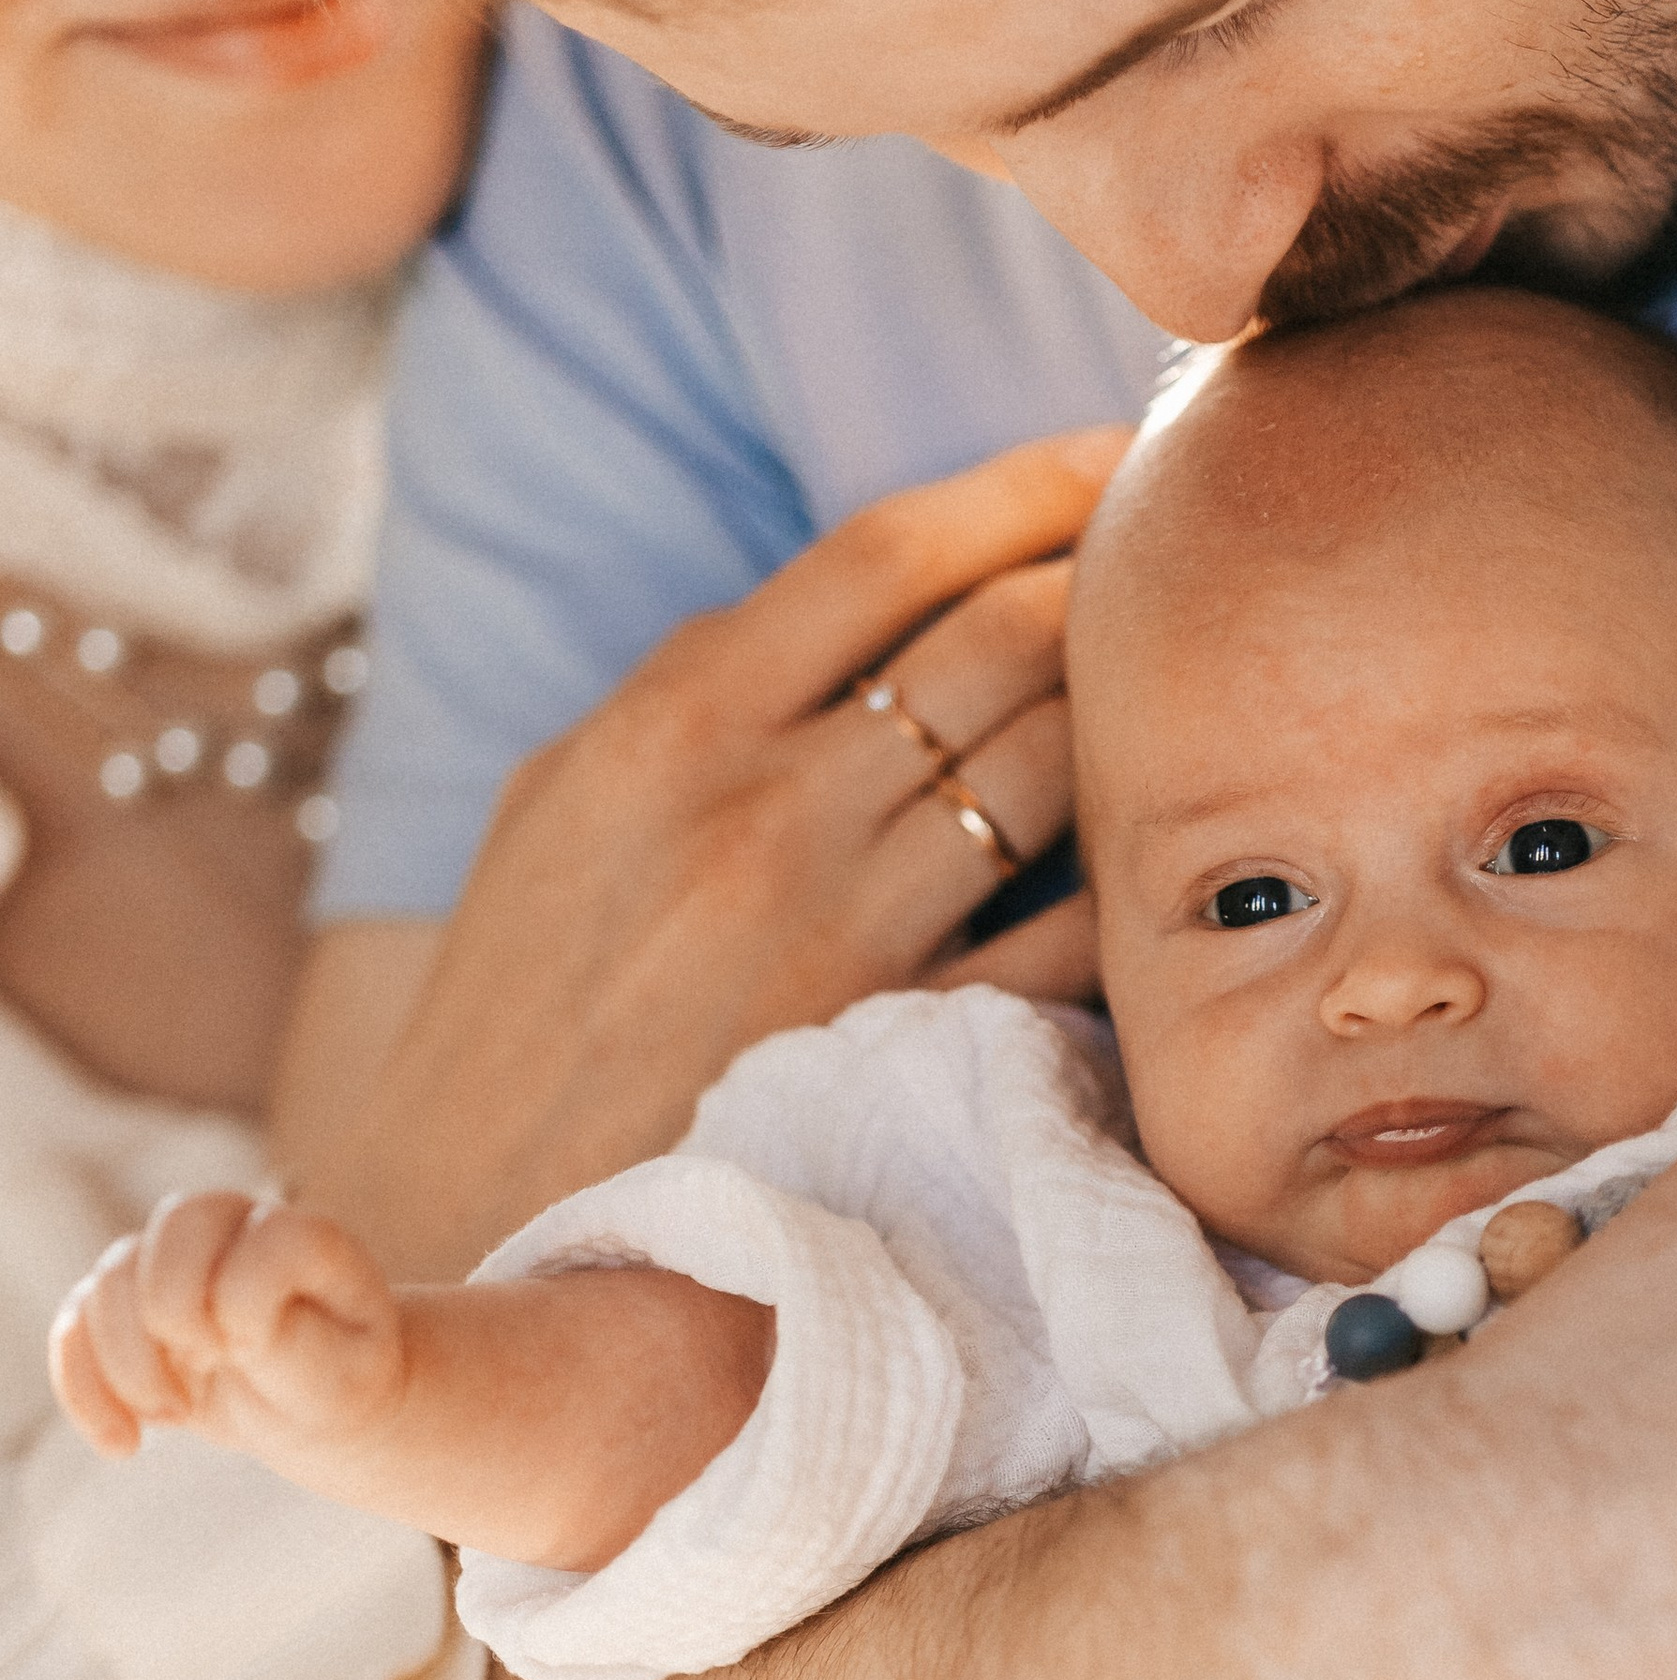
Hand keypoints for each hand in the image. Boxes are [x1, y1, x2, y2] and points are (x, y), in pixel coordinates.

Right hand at [50, 1187, 401, 1466]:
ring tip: (175, 1417)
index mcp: (300, 1236)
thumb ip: (292, 1340)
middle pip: (175, 1226)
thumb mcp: (339, 1375)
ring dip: (129, 1363)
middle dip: (173, 1311)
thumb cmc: (335, 1382)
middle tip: (208, 1370)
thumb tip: (228, 1319)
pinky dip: (84, 1392)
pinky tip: (122, 1444)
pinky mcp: (125, 1309)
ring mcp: (169, 1264)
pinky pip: (74, 1331)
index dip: (241, 1296)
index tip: (250, 1353)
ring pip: (111, 1281)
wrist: (313, 1407)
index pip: (263, 1235)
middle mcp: (231, 1231)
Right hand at [283, 428, 1126, 1277]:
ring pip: (1054, 766)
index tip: (1110, 462)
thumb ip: (703, 691)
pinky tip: (1162, 852)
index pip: (891, 550)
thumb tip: (863, 602)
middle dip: (1107, 582)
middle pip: (1001, 637)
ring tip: (1186, 697)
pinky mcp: (906, 1052)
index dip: (1028, 486)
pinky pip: (1068, 935)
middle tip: (1177, 571)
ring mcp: (845, 935)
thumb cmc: (529, 1002)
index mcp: (673, 721)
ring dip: (1133, 718)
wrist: (487, 1217)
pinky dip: (1127, 878)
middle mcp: (766, 810)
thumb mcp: (564, 801)